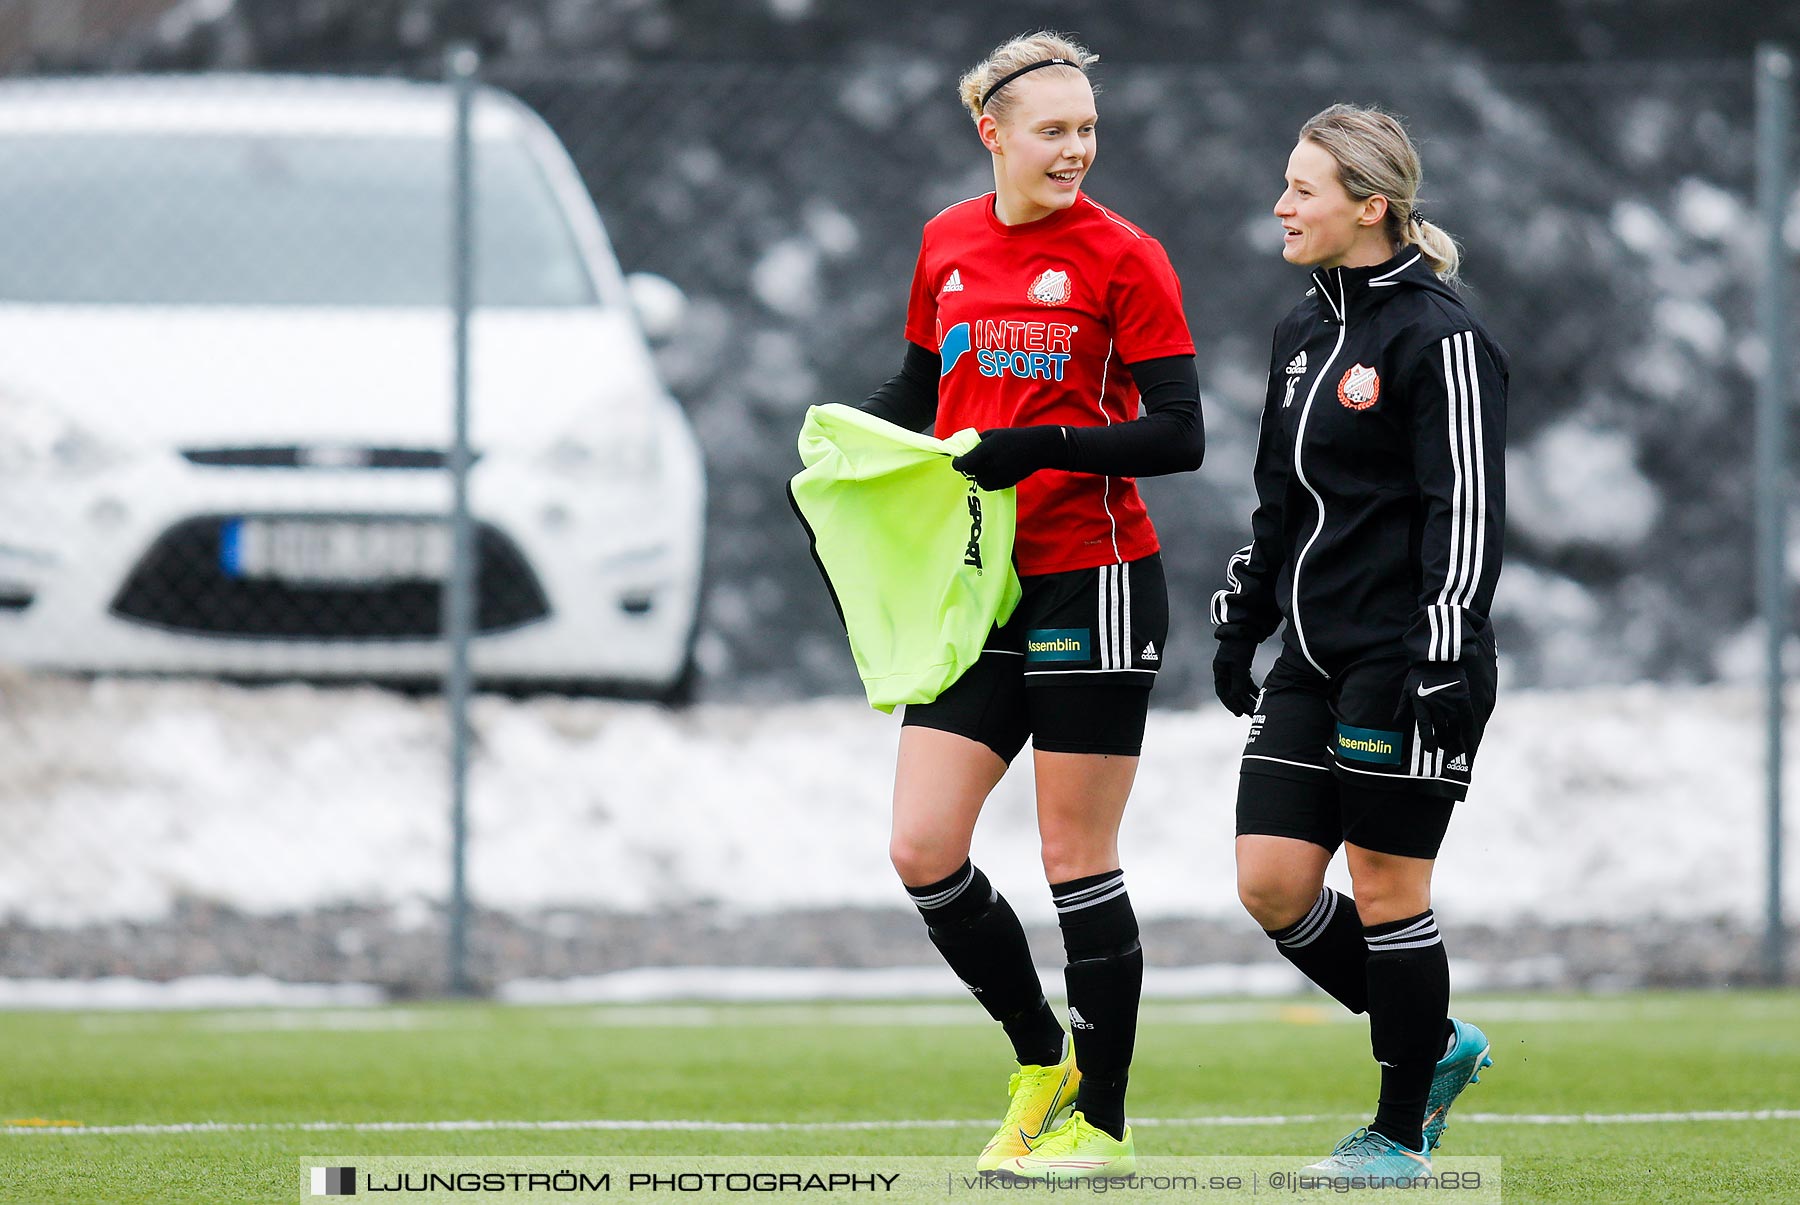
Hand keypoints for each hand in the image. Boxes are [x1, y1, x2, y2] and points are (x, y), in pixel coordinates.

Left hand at [950, 426, 1066, 490]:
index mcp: (986, 451)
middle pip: (970, 473)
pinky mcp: (1005, 484)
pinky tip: (994, 471)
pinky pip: (990, 486)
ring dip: (978, 475)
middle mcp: (991, 466)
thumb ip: (977, 441)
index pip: (963, 464)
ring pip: (979, 481)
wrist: (1036, 449)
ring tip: (985, 466)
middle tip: (972, 461)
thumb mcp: (993, 434)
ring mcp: (999, 477)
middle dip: (969, 467)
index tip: (958, 460)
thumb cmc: (1014, 438)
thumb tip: (964, 448)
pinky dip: (988, 480)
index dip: (957, 463)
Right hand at [1212, 638, 1260, 716]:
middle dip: (1242, 703)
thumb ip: (1238, 682)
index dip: (1230, 704)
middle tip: (1252, 714)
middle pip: (1232, 691)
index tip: (1239, 714)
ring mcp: (1233, 667)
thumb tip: (1236, 700)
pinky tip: (1259, 695)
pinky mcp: (1243, 664)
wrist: (1247, 628)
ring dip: (1248, 697)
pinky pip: (1246, 681)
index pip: (1223, 691)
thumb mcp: (1240, 665)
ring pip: (1240, 687)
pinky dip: (1252, 689)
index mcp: (1219, 670)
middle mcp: (1224, 670)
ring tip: (1257, 708)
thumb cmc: (1240, 645)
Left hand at [1397, 662, 1473, 758]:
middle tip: (1443, 747)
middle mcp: (1436, 705)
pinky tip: (1467, 736)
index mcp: (1421, 704)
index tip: (1431, 749)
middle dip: (1442, 741)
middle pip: (1440, 729)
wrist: (1438, 658)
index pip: (1425, 728)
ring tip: (1453, 745)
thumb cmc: (1420, 673)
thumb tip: (1395, 722)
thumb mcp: (1407, 688)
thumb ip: (1403, 706)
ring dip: (1454, 738)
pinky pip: (1467, 716)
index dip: (1428, 741)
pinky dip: (1468, 728)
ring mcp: (1450, 702)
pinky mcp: (1462, 697)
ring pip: (1453, 726)